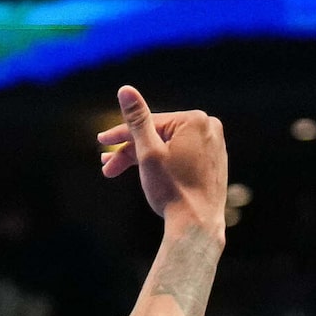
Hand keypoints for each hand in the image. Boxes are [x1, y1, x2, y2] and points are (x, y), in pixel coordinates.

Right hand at [97, 86, 227, 239]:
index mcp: (195, 119)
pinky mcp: (214, 164)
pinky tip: (149, 176)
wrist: (197, 226)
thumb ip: (137, 120)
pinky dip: (164, 164)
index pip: (149, 123)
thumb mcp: (148, 152)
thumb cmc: (172, 190)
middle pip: (159, 136)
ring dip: (143, 159)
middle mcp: (209, 128)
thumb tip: (125, 89)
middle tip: (107, 167)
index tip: (101, 142)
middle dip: (130, 152)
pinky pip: (182, 157)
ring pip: (169, 147)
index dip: (121, 134)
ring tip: (120, 173)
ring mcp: (214, 146)